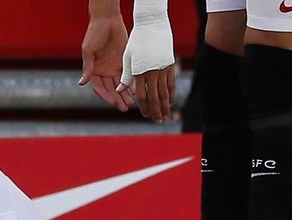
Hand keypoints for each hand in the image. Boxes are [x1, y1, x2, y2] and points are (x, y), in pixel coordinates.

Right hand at [80, 14, 133, 111]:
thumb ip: (88, 67)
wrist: (108, 20)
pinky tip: (136, 91)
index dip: (105, 96)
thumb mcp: (89, 50)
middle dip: (117, 99)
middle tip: (124, 108)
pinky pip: (128, 76)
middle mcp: (103, 72)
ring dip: (124, 95)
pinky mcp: (124, 62)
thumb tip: (81, 83)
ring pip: (120, 85)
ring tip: (131, 104)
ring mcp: (114, 68)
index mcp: (93, 71)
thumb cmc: (94, 34)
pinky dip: (131, 84)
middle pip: (110, 89)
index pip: (99, 88)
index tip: (113, 102)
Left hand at [116, 0, 175, 122]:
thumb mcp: (127, 58)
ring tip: (165, 117)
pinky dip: (171, 94)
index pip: (142, 95)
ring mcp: (163, 70)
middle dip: (156, 111)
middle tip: (158, 122)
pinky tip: (170, 103)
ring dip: (165, 106)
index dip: (144, 107)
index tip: (146, 116)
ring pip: (164, 92)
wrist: (152, 27)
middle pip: (155, 97)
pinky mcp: (170, 66)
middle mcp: (153, 73)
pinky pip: (171, 83)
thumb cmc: (137, 42)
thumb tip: (120, 91)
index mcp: (140, 72)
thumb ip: (125, 76)